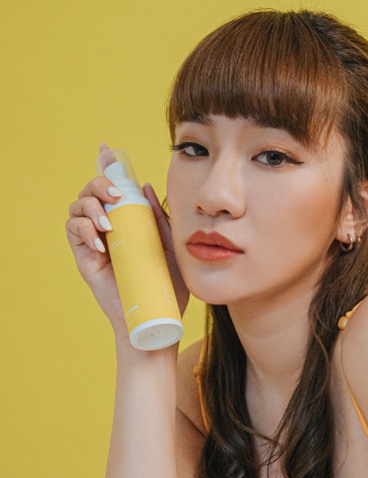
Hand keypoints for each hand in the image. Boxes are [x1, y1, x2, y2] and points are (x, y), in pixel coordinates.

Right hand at [66, 176, 188, 340]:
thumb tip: (147, 187)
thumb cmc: (166, 285)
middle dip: (99, 185)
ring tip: (110, 224)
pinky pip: (73, 231)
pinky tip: (103, 243)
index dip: (108, 167)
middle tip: (117, 197)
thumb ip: (159, 219)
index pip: (115, 189)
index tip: (107, 149)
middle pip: (91, 191)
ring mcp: (96, 241)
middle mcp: (110, 227)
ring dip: (91, 207)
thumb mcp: (170, 247)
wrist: (156, 315)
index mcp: (130, 221)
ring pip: (78, 207)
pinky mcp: (86, 257)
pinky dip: (85, 230)